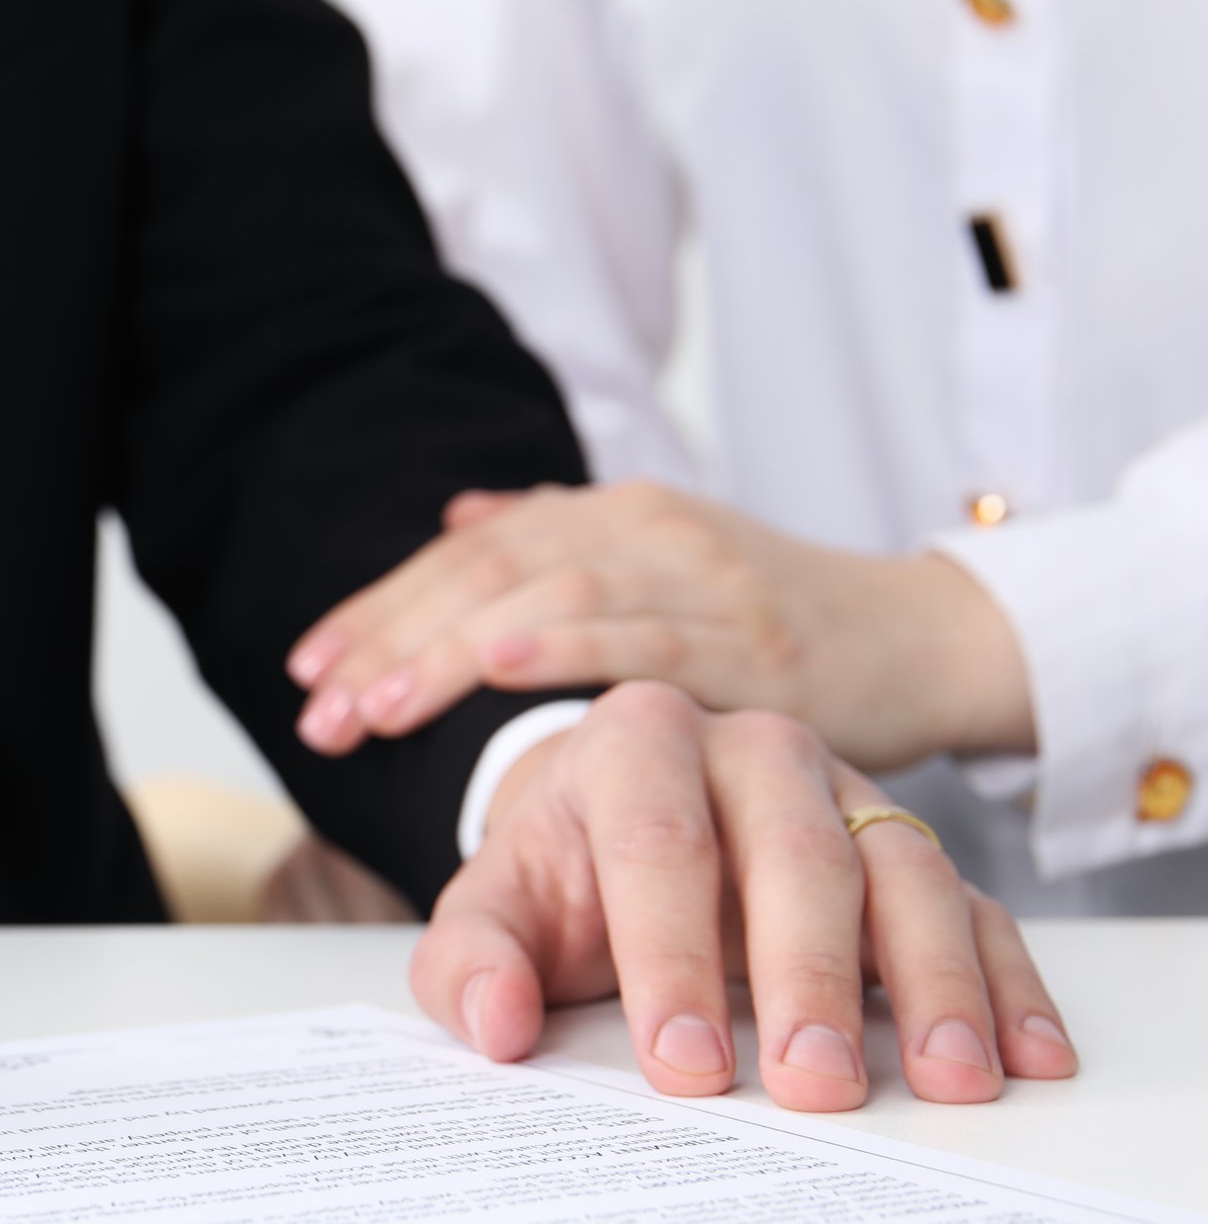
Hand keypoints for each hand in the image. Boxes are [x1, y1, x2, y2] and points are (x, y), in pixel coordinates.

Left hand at [287, 480, 1033, 772]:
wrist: (918, 638)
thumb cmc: (770, 618)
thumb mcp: (656, 568)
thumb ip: (557, 541)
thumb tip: (454, 519)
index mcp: (608, 514)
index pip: (463, 556)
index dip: (377, 608)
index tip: (305, 670)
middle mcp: (644, 528)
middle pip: (486, 575)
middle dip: (389, 643)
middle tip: (317, 709)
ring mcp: (699, 577)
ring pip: (548, 597)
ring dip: (449, 654)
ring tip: (375, 706)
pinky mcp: (753, 638)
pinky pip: (645, 635)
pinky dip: (567, 643)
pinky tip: (498, 662)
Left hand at [410, 682, 1077, 1109]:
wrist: (620, 820)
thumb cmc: (561, 872)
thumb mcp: (492, 907)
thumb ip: (470, 962)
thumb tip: (496, 1026)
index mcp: (637, 742)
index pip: (658, 843)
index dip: (669, 953)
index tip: (681, 1062)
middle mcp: (754, 750)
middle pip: (796, 853)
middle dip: (807, 975)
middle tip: (813, 1087)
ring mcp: (847, 796)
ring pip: (904, 872)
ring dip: (932, 982)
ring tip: (945, 1082)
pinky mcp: (909, 853)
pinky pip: (973, 907)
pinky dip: (1005, 981)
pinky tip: (1023, 1056)